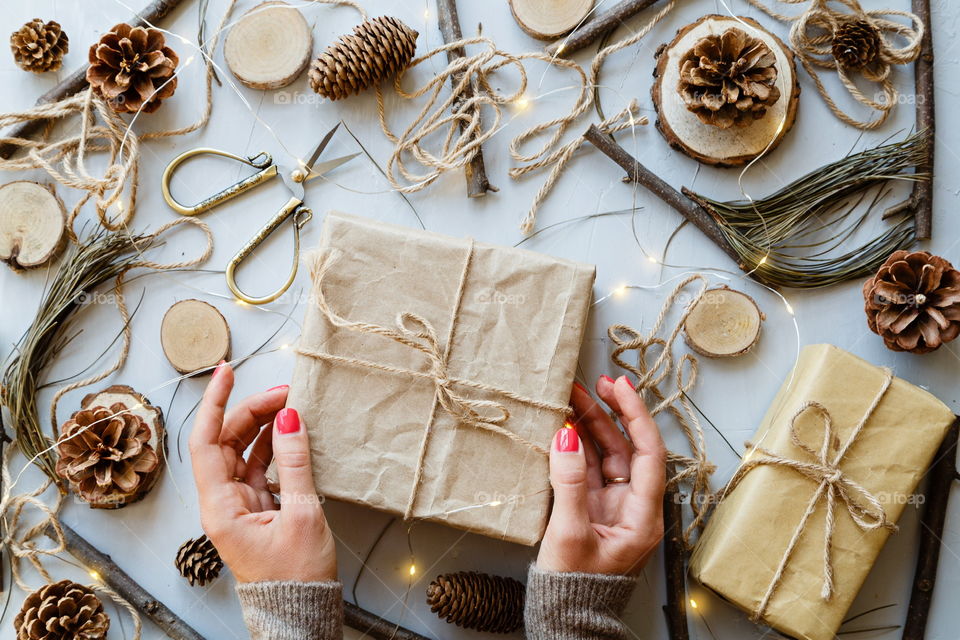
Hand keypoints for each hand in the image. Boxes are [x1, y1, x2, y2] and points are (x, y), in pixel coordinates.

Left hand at [189, 362, 336, 582]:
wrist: (301, 614)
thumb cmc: (296, 576)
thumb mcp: (301, 514)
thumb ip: (294, 462)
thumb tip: (288, 418)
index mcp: (220, 507)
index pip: (206, 441)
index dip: (215, 402)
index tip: (226, 371)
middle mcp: (223, 503)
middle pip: (226, 441)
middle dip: (251, 411)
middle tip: (285, 392)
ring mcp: (239, 505)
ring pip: (243, 451)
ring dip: (264, 426)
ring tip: (291, 406)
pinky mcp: (257, 509)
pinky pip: (259, 467)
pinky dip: (274, 447)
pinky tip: (291, 433)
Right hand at [537, 375, 665, 575]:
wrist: (566, 620)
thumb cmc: (576, 587)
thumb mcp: (571, 534)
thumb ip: (569, 482)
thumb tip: (566, 435)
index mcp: (644, 516)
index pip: (648, 452)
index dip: (635, 415)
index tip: (619, 386)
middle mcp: (633, 506)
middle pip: (627, 448)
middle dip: (610, 414)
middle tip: (592, 383)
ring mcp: (612, 507)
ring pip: (606, 455)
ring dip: (590, 426)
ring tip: (571, 397)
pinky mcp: (592, 510)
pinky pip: (588, 470)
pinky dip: (576, 448)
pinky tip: (564, 427)